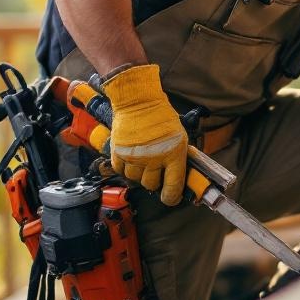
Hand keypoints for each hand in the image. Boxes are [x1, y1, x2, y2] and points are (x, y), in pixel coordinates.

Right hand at [103, 64, 187, 205]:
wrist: (138, 101)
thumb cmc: (161, 116)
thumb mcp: (179, 135)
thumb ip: (178, 156)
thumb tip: (180, 173)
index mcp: (173, 154)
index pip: (173, 186)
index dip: (173, 197)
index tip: (172, 198)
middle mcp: (153, 159)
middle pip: (151, 185)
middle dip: (155, 181)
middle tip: (157, 171)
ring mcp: (134, 158)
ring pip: (135, 179)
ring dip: (140, 174)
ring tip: (143, 160)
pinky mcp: (118, 154)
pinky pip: (121, 171)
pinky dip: (126, 168)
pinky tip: (131, 158)